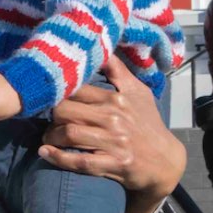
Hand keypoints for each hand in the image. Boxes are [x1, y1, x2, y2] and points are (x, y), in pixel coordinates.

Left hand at [38, 59, 186, 212]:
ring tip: (48, 137)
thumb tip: (101, 47)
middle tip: (49, 121)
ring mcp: (114, 142)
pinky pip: (80, 161)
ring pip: (70, 134)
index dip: (58, 93)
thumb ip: (118, 70)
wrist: (166, 160)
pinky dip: (58, 158)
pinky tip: (46, 153)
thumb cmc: (148, 123)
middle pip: (66, 111)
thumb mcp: (138, 92)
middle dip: (51, 116)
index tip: (51, 98)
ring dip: (51, 136)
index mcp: (117, 98)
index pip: (76, 89)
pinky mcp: (114, 164)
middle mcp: (114, 118)